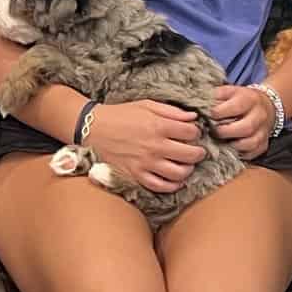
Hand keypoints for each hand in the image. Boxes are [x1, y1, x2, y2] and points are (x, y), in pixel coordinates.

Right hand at [86, 100, 205, 192]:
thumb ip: (171, 111)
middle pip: (190, 155)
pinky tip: (175, 180)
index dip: (196, 132)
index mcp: (158, 126)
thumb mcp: (146, 105)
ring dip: (188, 170)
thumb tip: (193, 117)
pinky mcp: (135, 174)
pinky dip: (172, 185)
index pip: (191, 133)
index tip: (192, 133)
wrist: (93, 128)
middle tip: (196, 151)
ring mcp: (145, 163)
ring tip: (186, 165)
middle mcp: (154, 146)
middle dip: (198, 152)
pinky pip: (159, 186)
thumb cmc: (120, 114)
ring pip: (179, 173)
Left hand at [208, 84, 274, 159]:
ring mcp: (263, 132)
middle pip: (245, 128)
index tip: (206, 116)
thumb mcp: (229, 92)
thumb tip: (197, 104)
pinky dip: (238, 154)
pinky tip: (228, 149)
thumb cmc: (240, 99)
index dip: (217, 113)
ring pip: (249, 144)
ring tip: (219, 142)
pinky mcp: (263, 145)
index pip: (235, 107)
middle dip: (224, 132)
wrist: (265, 105)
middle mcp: (259, 116)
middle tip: (211, 132)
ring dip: (231, 146)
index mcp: (250, 99)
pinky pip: (251, 154)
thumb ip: (215, 96)